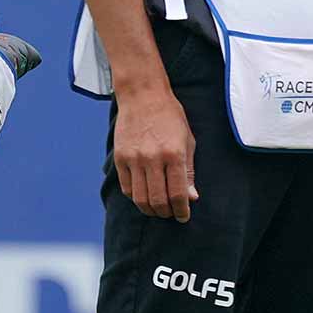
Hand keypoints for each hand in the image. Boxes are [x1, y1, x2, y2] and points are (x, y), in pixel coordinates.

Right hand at [113, 84, 198, 221]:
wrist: (143, 95)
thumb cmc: (170, 116)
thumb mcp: (187, 140)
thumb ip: (189, 171)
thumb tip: (192, 197)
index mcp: (174, 154)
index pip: (177, 194)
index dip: (182, 211)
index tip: (184, 216)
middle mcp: (153, 158)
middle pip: (158, 200)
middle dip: (166, 213)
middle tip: (171, 214)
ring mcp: (134, 159)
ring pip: (140, 198)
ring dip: (150, 209)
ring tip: (158, 209)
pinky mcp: (120, 158)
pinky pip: (127, 188)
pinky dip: (136, 197)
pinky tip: (144, 196)